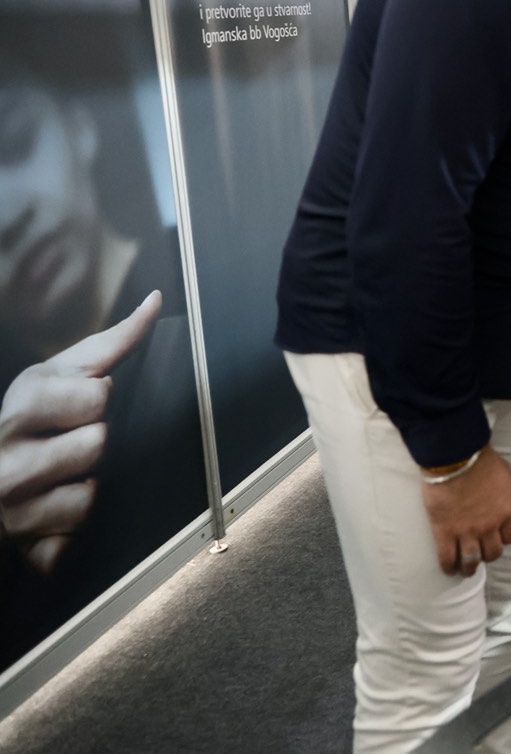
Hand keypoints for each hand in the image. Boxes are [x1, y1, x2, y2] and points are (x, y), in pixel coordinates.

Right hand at [0, 290, 161, 573]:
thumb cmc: (35, 419)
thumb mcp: (62, 374)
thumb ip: (112, 343)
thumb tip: (156, 302)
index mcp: (19, 406)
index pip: (94, 398)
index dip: (98, 400)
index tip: (82, 405)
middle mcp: (5, 458)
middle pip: (95, 446)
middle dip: (96, 445)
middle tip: (72, 445)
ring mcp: (9, 508)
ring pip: (87, 499)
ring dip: (88, 490)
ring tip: (65, 478)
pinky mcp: (21, 547)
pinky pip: (67, 548)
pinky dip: (70, 537)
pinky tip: (55, 518)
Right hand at [421, 445, 510, 577]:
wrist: (455, 459)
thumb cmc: (480, 460)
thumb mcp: (503, 473)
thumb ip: (504, 487)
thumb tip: (501, 489)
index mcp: (506, 511)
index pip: (510, 536)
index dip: (502, 539)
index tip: (496, 538)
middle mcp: (489, 526)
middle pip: (493, 552)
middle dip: (487, 555)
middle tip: (480, 554)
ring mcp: (467, 532)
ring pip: (472, 560)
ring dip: (469, 567)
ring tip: (464, 570)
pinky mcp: (445, 532)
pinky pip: (448, 557)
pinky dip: (449, 566)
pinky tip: (448, 569)